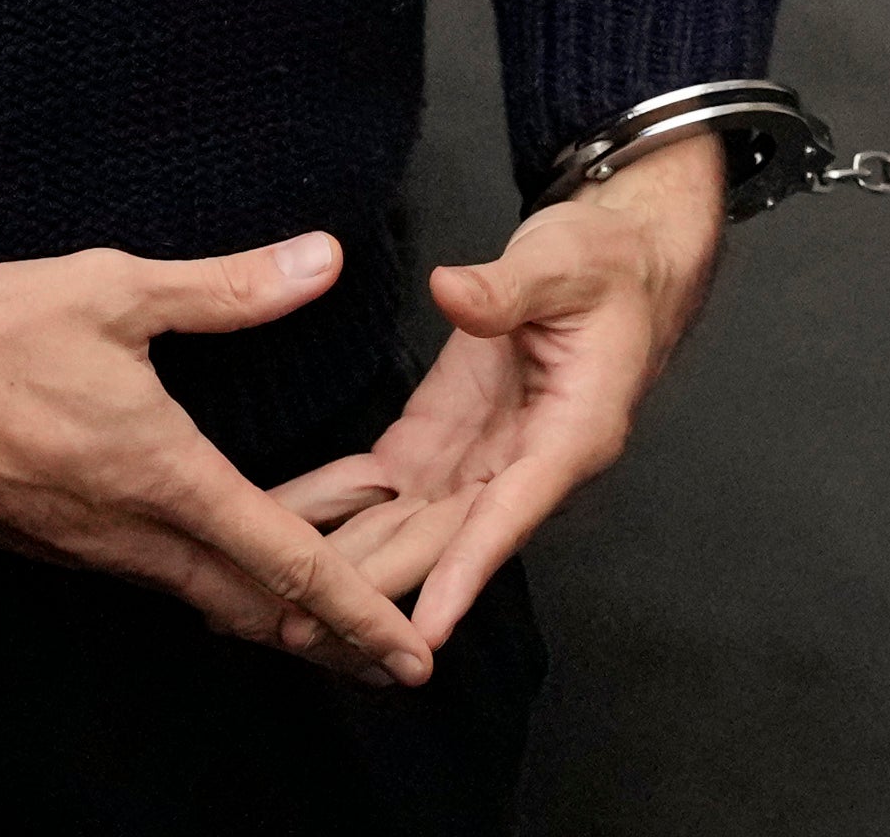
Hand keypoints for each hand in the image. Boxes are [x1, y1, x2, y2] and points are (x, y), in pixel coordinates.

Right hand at [0, 232, 433, 687]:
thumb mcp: (113, 289)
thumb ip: (227, 289)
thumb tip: (322, 261)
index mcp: (162, 481)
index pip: (285, 564)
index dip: (358, 612)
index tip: (410, 655)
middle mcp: (130, 538)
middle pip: (254, 610)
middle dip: (331, 637)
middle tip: (394, 655)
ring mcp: (88, 552)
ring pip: (203, 599)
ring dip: (273, 611)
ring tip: (336, 612)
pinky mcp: (53, 547)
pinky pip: (155, 580)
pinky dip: (214, 584)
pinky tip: (232, 560)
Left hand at [281, 134, 728, 653]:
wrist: (616, 260)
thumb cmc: (608, 266)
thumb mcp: (565, 264)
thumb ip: (507, 288)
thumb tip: (451, 291)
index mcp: (569, 436)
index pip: (511, 512)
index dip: (467, 570)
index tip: (425, 630)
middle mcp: (521, 465)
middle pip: (441, 539)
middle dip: (375, 586)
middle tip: (303, 627)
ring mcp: (474, 458)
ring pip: (403, 526)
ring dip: (343, 563)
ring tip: (273, 602)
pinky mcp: (436, 437)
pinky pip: (378, 486)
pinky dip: (331, 507)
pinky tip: (280, 526)